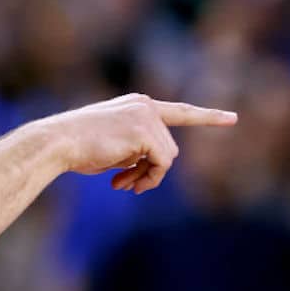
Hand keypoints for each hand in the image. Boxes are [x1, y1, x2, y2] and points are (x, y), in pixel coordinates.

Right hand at [39, 93, 236, 193]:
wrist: (57, 142)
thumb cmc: (76, 148)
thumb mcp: (111, 147)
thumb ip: (135, 150)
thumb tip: (149, 169)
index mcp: (137, 105)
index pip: (179, 111)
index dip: (206, 116)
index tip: (232, 118)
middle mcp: (145, 105)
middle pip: (169, 148)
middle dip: (150, 171)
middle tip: (125, 186)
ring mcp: (147, 116)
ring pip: (168, 158)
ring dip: (147, 176)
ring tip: (121, 184)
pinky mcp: (146, 131)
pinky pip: (162, 163)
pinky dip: (148, 178)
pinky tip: (123, 183)